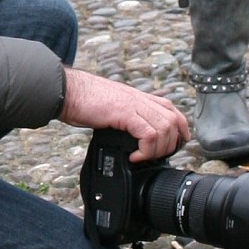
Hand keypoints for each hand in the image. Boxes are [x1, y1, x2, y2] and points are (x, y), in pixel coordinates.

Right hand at [60, 67, 191, 160]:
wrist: (67, 92)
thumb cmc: (83, 101)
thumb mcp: (112, 108)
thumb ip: (125, 118)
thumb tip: (130, 137)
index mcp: (139, 97)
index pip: (172, 109)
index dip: (181, 127)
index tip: (178, 143)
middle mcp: (140, 99)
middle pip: (174, 120)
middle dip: (171, 144)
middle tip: (155, 156)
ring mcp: (134, 105)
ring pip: (165, 128)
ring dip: (158, 149)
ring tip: (144, 157)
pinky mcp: (125, 113)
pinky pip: (148, 133)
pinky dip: (146, 150)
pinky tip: (134, 156)